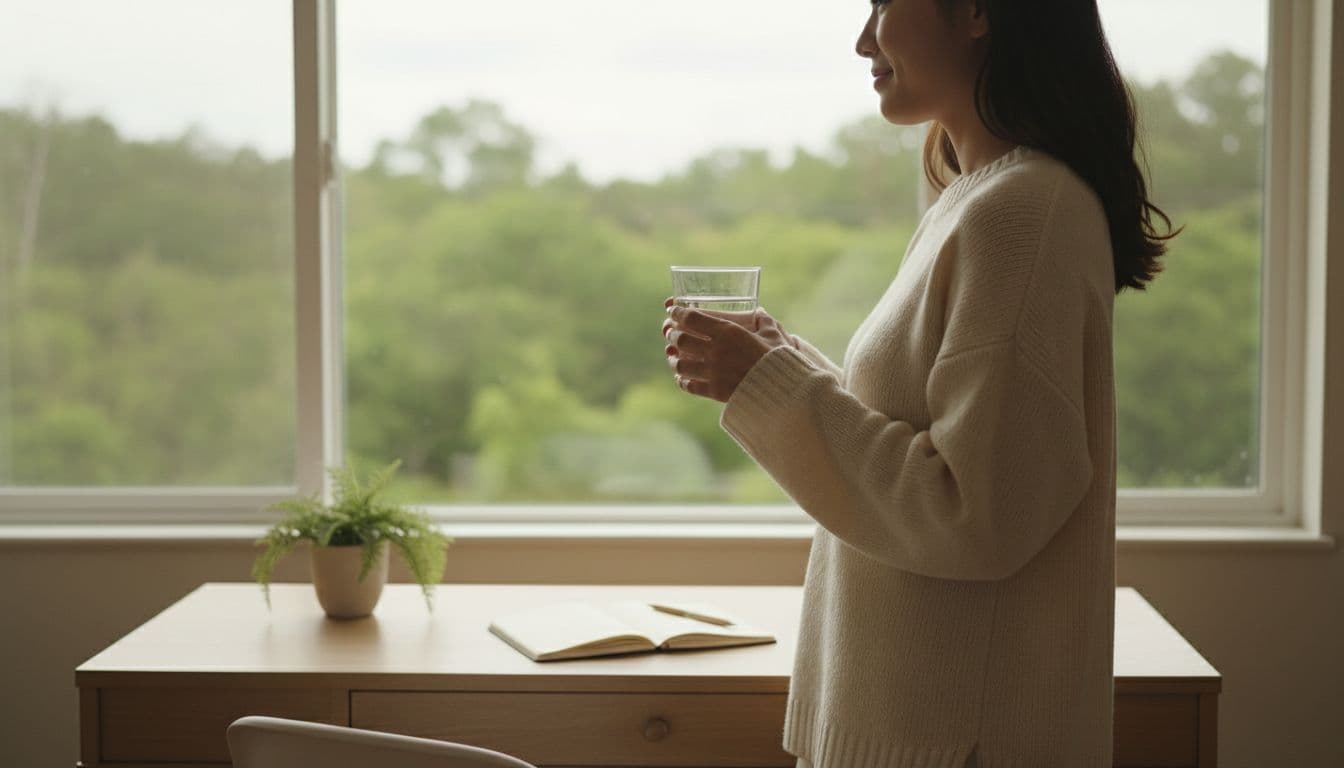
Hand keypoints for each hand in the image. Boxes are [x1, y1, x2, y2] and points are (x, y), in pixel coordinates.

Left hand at [661, 298, 792, 402]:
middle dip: (673, 335)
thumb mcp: (773, 334)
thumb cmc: (779, 359)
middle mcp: (715, 350)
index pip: (692, 318)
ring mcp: (713, 372)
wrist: (782, 390)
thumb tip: (760, 312)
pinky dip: (682, 380)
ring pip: (680, 363)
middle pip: (681, 339)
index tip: (673, 311)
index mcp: (728, 332)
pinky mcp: (714, 391)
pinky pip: (689, 385)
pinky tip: (682, 378)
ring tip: (673, 357)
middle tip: (671, 333)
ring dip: (674, 359)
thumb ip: (764, 321)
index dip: (678, 313)